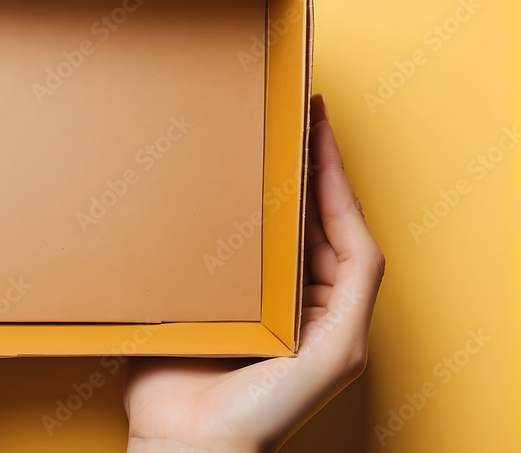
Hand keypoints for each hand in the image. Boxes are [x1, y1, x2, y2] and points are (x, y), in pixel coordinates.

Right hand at [124, 93, 385, 452]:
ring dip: (265, 188)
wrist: (191, 441)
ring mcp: (249, 298)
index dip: (335, 176)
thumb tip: (353, 231)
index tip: (321, 128)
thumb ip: (351, 291)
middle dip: (306, 171)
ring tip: (261, 145)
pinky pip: (217, 247)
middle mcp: (293, 299)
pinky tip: (210, 193)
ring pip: (263, 229)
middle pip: (306, 221)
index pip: (342, 228)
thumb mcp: (332, 352)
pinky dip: (219, 216)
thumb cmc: (266, 410)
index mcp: (329, 310)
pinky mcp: (208, 299)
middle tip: (296, 122)